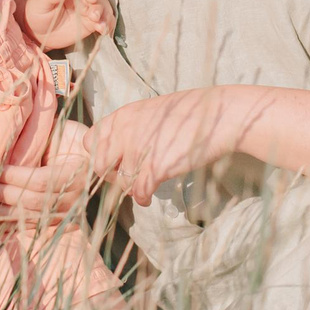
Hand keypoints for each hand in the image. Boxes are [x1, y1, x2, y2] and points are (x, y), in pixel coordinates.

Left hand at [0, 120, 93, 225]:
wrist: (90, 158)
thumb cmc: (71, 138)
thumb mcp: (64, 131)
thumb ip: (45, 136)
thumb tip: (21, 135)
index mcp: (78, 172)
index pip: (41, 180)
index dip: (16, 176)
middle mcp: (76, 198)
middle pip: (34, 201)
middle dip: (5, 194)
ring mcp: (69, 214)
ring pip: (32, 217)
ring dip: (4, 212)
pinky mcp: (60, 223)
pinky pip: (34, 227)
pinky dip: (14, 224)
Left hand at [25, 0, 113, 49]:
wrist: (38, 31)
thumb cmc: (37, 12)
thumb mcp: (39, 3)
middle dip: (98, 7)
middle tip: (94, 17)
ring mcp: (87, 10)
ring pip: (103, 9)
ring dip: (105, 17)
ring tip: (101, 27)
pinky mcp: (90, 23)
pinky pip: (103, 22)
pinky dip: (107, 25)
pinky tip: (104, 31)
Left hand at [88, 88, 263, 202]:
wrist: (219, 115)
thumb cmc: (190, 112)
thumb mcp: (152, 111)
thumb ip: (132, 127)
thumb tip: (120, 148)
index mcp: (123, 115)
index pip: (91, 141)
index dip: (100, 154)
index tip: (115, 160)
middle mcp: (125, 131)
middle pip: (99, 166)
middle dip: (112, 175)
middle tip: (127, 177)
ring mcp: (139, 150)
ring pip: (120, 183)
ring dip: (130, 189)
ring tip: (142, 187)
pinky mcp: (155, 168)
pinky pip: (138, 193)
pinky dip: (143, 198)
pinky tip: (150, 196)